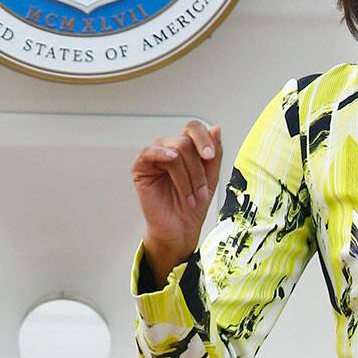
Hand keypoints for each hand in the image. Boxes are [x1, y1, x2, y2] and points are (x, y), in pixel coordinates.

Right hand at [132, 121, 222, 262]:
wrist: (181, 229)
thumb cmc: (194, 204)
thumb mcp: (212, 177)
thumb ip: (214, 153)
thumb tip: (217, 128)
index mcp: (187, 147)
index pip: (194, 128)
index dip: (204, 139)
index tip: (210, 157)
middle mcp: (170, 148)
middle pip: (186, 142)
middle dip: (197, 170)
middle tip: (202, 191)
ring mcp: (155, 156)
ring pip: (174, 150)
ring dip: (187, 177)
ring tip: (191, 197)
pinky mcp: (140, 167)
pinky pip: (149, 152)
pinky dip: (162, 154)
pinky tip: (171, 159)